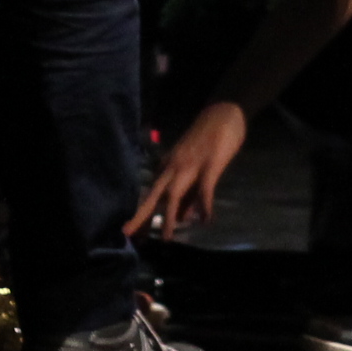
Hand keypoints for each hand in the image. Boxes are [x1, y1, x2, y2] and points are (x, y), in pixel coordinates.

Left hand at [126, 102, 246, 236]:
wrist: (223, 112)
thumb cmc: (208, 139)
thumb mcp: (193, 166)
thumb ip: (188, 192)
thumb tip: (180, 218)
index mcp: (169, 165)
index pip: (152, 192)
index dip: (141, 212)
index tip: (131, 231)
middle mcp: (175, 166)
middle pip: (155, 193)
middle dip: (141, 214)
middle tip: (128, 234)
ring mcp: (192, 165)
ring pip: (175, 193)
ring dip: (168, 215)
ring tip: (165, 238)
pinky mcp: (211, 164)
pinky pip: (205, 187)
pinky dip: (205, 204)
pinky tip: (205, 220)